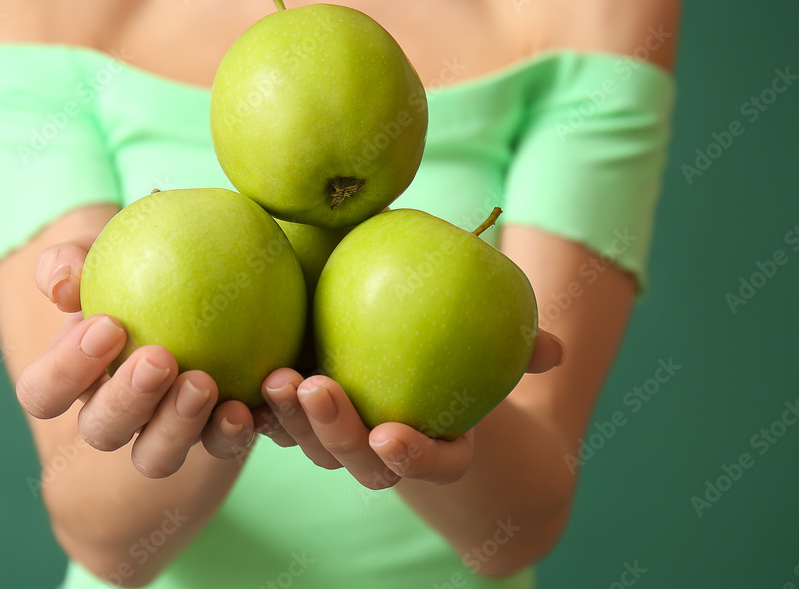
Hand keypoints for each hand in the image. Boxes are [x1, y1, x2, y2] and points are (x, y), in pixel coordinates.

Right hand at [15, 239, 258, 477]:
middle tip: (160, 359)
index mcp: (74, 376)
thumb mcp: (105, 249)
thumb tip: (61, 281)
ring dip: (176, 427)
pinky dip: (232, 433)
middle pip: (101, 431)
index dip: (65, 371)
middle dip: (126, 401)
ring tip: (203, 383)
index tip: (108, 325)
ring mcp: (163, 432)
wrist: (206, 273)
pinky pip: (221, 447)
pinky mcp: (213, 435)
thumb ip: (73, 260)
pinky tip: (248, 406)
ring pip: (155, 457)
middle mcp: (114, 414)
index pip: (43, 392)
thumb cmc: (138, 261)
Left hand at [255, 329, 565, 489]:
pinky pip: (278, 418)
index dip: (414, 459)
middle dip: (337, 435)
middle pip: (360, 463)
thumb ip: (521, 343)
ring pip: (312, 445)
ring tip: (276, 378)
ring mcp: (341, 437)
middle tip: (318, 390)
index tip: (392, 434)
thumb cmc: (461, 335)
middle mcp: (385, 452)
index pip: (433, 465)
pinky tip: (245, 373)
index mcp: (437, 446)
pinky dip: (261, 406)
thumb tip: (553, 350)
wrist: (412, 333)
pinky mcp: (303, 414)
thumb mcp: (493, 336)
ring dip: (291, 420)